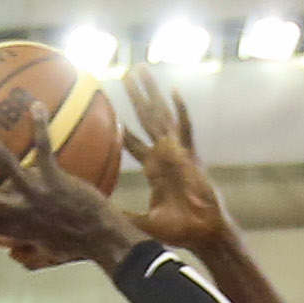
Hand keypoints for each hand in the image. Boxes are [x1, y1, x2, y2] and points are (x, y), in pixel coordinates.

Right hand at [0, 101, 140, 269]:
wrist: (102, 239)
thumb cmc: (81, 246)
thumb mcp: (53, 253)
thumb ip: (34, 252)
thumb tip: (18, 258)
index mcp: (19, 228)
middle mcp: (22, 209)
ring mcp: (36, 192)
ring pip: (5, 164)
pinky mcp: (54, 179)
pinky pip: (43, 147)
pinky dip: (39, 126)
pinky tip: (36, 106)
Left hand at [120, 66, 228, 252]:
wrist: (204, 233)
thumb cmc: (179, 231)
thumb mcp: (144, 221)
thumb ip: (123, 215)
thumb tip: (99, 218)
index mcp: (155, 168)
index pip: (133, 142)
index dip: (121, 127)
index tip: (107, 110)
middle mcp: (165, 154)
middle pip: (147, 118)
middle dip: (136, 96)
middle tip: (126, 73)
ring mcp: (178, 151)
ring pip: (161, 114)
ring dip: (150, 92)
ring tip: (140, 69)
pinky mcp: (190, 155)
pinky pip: (185, 128)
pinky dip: (180, 110)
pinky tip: (174, 92)